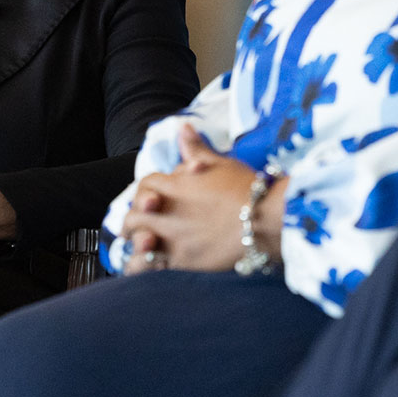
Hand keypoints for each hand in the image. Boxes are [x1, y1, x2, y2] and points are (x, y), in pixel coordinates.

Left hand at [121, 126, 281, 273]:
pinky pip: (147, 268)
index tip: (152, 201)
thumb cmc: (246, 188)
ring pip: (136, 243)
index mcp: (174, 185)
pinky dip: (140, 268)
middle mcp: (167, 212)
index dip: (146, 192)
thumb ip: (197, 149)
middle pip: (133, 216)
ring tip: (144, 249)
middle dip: (133, 221)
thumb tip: (183, 128)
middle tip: (141, 227)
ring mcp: (172, 238)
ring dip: (136, 245)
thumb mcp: (221, 163)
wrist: (263, 219)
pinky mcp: (181, 262)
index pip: (145, 185)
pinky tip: (145, 268)